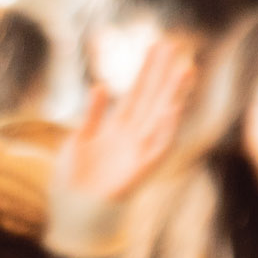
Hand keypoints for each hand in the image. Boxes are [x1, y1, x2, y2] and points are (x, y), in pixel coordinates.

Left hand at [55, 33, 198, 214]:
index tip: (158, 44)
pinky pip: (159, 147)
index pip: (137, 91)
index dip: (147, 69)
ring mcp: (139, 151)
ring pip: (161, 116)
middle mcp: (132, 135)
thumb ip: (92, 115)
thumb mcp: (78, 141)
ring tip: (186, 70)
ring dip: (174, 94)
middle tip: (176, 44)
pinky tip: (174, 107)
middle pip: (153, 97)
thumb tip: (101, 85)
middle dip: (164, 72)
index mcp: (117, 127)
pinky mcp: (142, 170)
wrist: (72, 213)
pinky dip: (167, 128)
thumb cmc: (74, 181)